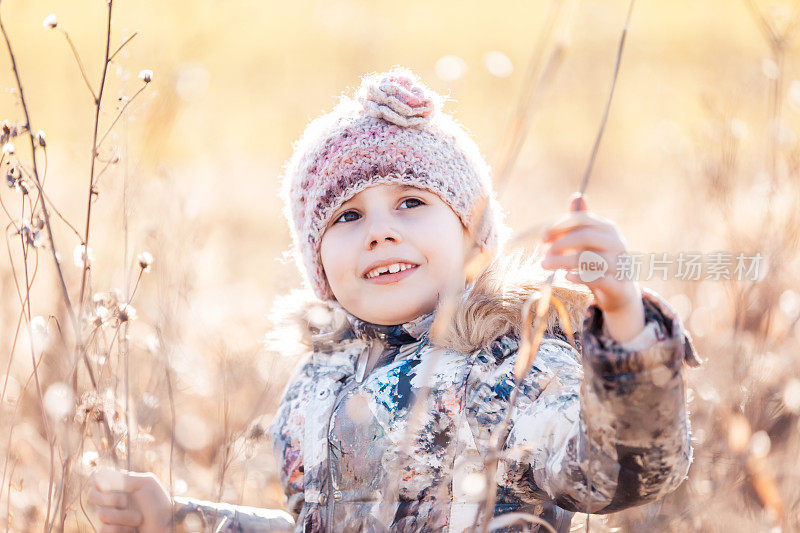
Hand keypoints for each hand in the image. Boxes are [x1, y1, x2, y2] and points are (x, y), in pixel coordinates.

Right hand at [88, 467, 172, 532]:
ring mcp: (110, 516)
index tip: (107, 486)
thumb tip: (100, 474)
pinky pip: (104, 529)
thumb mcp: (145, 483)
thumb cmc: (158, 503)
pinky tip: (132, 529)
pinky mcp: (111, 531)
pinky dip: (120, 529)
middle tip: (126, 501)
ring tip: (138, 519)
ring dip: (123, 516)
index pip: (95, 477)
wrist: (166, 525)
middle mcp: (111, 499)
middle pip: (92, 494)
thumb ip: (123, 477)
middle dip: (110, 499)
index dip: (97, 480)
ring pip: (101, 514)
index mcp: (119, 484)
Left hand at [540, 193, 644, 342]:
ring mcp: (619, 263)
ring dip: (562, 261)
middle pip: (584, 236)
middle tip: (543, 254)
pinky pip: (597, 278)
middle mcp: (617, 243)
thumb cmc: (600, 263)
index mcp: (608, 229)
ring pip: (588, 258)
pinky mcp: (618, 284)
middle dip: (560, 244)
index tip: (542, 237)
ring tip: (545, 265)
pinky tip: (566, 276)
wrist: (621, 292)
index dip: (559, 226)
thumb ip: (581, 223)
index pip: (582, 219)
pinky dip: (579, 276)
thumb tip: (576, 196)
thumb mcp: (590, 242)